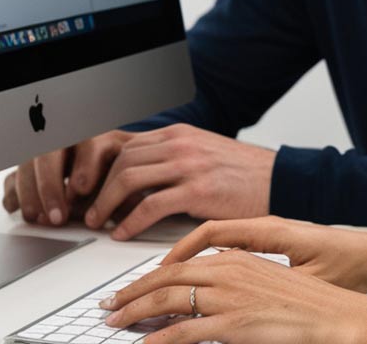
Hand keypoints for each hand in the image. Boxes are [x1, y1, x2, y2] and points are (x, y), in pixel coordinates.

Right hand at [2, 129, 135, 225]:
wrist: (108, 163)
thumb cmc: (117, 169)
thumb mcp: (128, 174)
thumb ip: (124, 187)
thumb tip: (122, 204)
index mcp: (98, 136)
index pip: (89, 144)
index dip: (84, 167)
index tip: (83, 190)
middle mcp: (69, 140)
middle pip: (50, 152)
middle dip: (50, 186)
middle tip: (57, 216)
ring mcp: (46, 153)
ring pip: (27, 163)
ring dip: (29, 192)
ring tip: (37, 218)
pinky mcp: (30, 169)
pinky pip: (13, 176)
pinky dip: (13, 193)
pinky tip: (16, 207)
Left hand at [84, 124, 276, 239]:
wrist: (279, 181)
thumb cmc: (242, 174)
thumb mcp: (201, 154)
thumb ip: (169, 159)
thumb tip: (133, 179)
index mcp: (177, 134)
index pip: (123, 143)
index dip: (98, 167)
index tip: (88, 188)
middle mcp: (180, 143)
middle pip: (120, 159)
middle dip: (96, 187)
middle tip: (87, 210)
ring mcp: (189, 165)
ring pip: (128, 178)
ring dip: (106, 204)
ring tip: (99, 223)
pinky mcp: (199, 190)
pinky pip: (150, 205)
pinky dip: (129, 222)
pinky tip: (123, 234)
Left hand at [99, 248, 366, 343]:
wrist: (335, 314)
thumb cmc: (307, 301)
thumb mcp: (262, 281)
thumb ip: (231, 281)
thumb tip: (202, 292)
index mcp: (235, 257)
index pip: (178, 263)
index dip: (147, 276)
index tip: (128, 288)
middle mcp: (228, 270)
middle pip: (165, 278)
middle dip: (131, 292)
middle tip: (108, 305)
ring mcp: (230, 296)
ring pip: (168, 301)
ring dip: (135, 312)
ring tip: (116, 322)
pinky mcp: (234, 323)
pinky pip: (185, 331)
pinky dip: (160, 337)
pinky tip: (145, 343)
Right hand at [164, 216, 366, 293]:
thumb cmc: (351, 266)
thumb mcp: (310, 283)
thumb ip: (276, 292)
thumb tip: (239, 304)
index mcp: (271, 231)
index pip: (213, 233)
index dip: (181, 251)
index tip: (159, 272)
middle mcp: (267, 227)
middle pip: (204, 238)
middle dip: (170, 262)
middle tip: (142, 285)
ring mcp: (269, 234)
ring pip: (214, 243)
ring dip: (185, 262)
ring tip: (158, 285)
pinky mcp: (276, 244)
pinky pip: (230, 248)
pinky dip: (207, 261)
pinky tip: (196, 283)